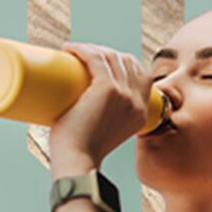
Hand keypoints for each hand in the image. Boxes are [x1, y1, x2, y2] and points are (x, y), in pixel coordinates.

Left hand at [49, 42, 152, 176]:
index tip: (101, 61)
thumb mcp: (104, 135)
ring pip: (111, 56)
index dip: (123, 61)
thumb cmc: (81, 153)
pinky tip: (69, 48)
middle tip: (82, 57)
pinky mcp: (107, 89)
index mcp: (142, 114)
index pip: (142, 74)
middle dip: (106, 51)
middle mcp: (138, 102)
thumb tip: (77, 107)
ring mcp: (124, 94)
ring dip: (91, 48)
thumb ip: (101, 121)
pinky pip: (96, 58)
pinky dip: (81, 49)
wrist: (77, 162)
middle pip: (127, 60)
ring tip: (72, 53)